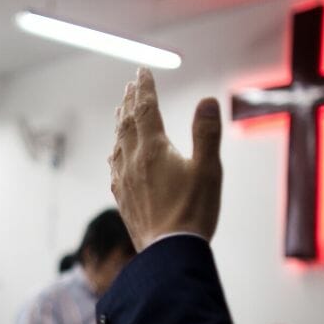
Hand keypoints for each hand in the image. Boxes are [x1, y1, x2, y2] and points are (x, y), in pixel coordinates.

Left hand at [109, 67, 222, 250]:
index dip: (145, 88)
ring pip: (118, 143)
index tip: (143, 71)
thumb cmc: (192, 212)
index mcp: (153, 150)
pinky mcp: (124, 199)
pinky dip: (116, 151)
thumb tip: (206, 100)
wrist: (168, 252)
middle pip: (129, 123)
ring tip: (122, 111)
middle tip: (131, 85)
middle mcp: (133, 161)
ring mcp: (125, 181)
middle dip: (131, 101)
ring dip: (121, 123)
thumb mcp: (208, 170)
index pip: (147, 110)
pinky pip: (114, 167)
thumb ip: (206, 133)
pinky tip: (115, 154)